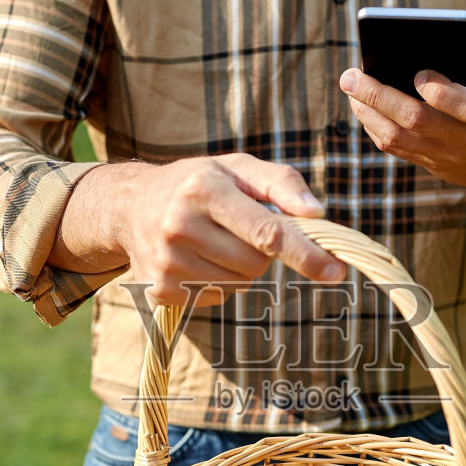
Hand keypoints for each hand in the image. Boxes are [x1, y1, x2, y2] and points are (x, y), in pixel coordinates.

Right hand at [59, 153, 344, 307]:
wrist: (130, 206)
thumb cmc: (198, 182)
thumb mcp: (237, 167)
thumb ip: (282, 183)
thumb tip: (317, 212)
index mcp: (203, 189)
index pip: (267, 232)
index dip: (306, 253)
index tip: (336, 270)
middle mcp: (179, 226)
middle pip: (256, 263)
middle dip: (261, 251)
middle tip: (239, 229)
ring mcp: (166, 262)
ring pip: (239, 284)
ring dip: (240, 268)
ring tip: (214, 241)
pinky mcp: (160, 290)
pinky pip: (217, 297)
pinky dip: (219, 282)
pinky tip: (199, 258)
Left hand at [339, 63, 465, 225]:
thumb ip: (458, 70)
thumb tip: (407, 52)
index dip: (439, 92)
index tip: (418, 73)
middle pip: (416, 120)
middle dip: (378, 95)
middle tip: (350, 76)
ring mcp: (449, 157)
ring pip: (398, 138)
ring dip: (367, 112)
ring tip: (351, 90)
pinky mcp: (434, 168)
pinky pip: (397, 149)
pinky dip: (375, 127)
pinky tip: (364, 108)